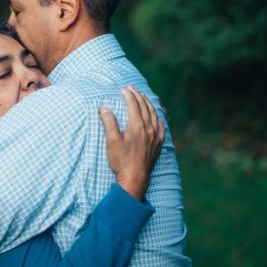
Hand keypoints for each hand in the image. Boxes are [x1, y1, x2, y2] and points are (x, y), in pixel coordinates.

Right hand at [99, 86, 164, 200]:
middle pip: (145, 107)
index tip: (123, 89)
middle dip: (138, 96)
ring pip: (154, 114)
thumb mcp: (112, 141)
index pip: (133, 105)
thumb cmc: (121, 160)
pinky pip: (161, 126)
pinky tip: (157, 116)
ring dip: (148, 103)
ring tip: (143, 97)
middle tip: (132, 88)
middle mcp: (149, 128)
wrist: (135, 178)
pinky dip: (158, 117)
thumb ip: (109, 123)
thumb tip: (104, 108)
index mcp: (137, 126)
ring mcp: (156, 136)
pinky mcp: (158, 144)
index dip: (128, 95)